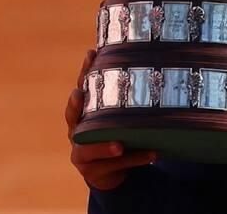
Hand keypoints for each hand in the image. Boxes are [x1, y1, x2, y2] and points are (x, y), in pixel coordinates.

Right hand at [65, 49, 155, 190]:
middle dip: (75, 106)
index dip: (84, 73)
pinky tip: (153, 154)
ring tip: (119, 144)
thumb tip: (154, 60)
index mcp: (83, 117)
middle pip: (73, 119)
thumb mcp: (118, 117)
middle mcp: (77, 134)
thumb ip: (126, 98)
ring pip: (91, 149)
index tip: (90, 54)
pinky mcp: (95, 172)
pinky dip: (136, 158)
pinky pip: (117, 165)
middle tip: (77, 93)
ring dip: (105, 146)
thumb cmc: (118, 136)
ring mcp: (83, 155)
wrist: (113, 172)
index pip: (81, 91)